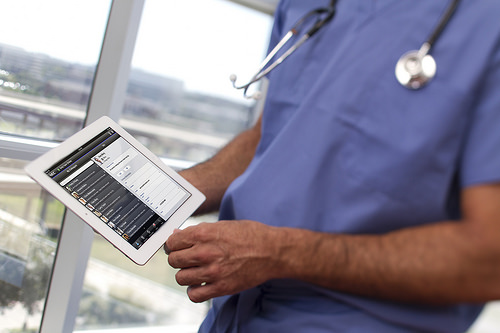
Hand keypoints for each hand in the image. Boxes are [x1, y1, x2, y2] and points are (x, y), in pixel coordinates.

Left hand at [165, 220, 282, 302]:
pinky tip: (201, 284)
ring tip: (195, 271)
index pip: (172, 242)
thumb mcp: (223, 225)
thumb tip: (178, 235)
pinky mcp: (221, 288)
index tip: (177, 246)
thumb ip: (199, 231)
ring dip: (186, 274)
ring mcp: (212, 272)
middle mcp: (205, 253)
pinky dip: (194, 291)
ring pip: (181, 278)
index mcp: (204, 234)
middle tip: (187, 258)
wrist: (272, 252)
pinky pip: (194, 295)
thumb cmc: (250, 235)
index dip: (173, 244)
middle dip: (178, 258)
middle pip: (173, 260)